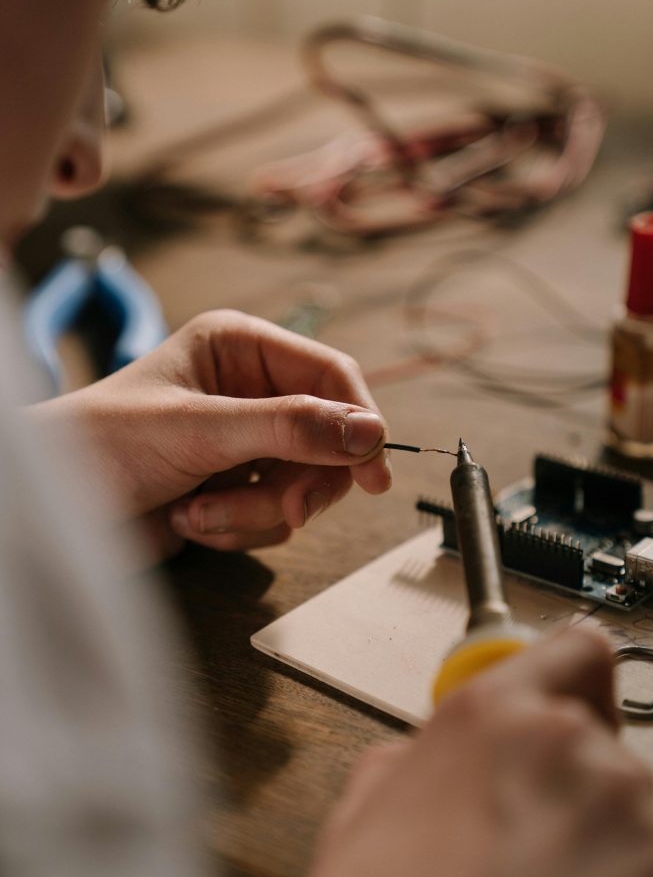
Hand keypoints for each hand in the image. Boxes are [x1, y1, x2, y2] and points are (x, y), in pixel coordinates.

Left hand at [31, 310, 390, 557]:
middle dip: (299, 484)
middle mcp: (249, 391)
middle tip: (286, 511)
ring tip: (199, 511)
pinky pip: (273, 519)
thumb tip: (370, 433)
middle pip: (327, 440)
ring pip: (302, 487)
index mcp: (240, 347)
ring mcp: (243, 444)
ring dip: (254, 513)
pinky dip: (235, 529)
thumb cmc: (102, 445)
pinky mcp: (234, 489)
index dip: (360, 421)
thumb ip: (288, 428)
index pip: (331, 374)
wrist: (54, 512)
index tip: (374, 473)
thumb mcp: (200, 430)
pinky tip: (188, 518)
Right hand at [275, 629, 652, 876]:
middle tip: (529, 845)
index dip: (575, 679)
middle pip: (600, 741)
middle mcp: (566, 741)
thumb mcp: (364, 813)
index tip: (572, 702)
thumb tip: (431, 759)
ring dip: (602, 842)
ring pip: (630, 808)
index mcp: (489, 713)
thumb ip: (416, 757)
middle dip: (572, 784)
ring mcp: (625, 805)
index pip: (575, 650)